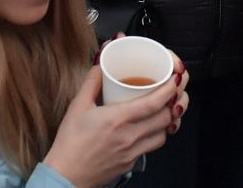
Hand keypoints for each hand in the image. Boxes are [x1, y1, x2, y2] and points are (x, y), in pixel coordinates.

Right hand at [41, 65, 182, 187]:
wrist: (66, 177)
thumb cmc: (69, 143)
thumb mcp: (77, 107)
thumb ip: (91, 82)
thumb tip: (101, 65)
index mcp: (117, 119)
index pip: (154, 103)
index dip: (170, 89)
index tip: (176, 78)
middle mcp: (129, 136)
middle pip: (165, 118)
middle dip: (176, 102)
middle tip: (175, 91)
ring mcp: (132, 152)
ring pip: (164, 134)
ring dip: (169, 120)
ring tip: (167, 108)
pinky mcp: (131, 163)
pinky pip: (152, 147)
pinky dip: (158, 135)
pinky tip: (152, 127)